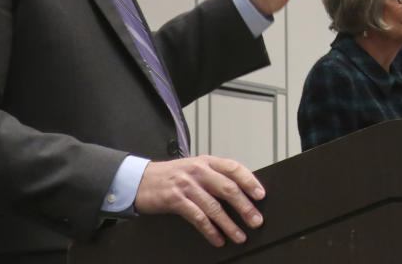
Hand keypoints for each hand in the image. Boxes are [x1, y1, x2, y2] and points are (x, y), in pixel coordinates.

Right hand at [134, 156, 265, 246]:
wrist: (140, 180)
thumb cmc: (171, 176)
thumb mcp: (195, 169)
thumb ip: (215, 176)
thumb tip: (241, 192)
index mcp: (207, 161)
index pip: (234, 168)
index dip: (250, 181)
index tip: (261, 195)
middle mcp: (198, 170)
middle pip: (228, 189)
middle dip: (245, 207)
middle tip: (256, 220)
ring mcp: (187, 185)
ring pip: (214, 207)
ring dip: (229, 224)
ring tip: (239, 236)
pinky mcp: (175, 200)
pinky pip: (197, 217)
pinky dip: (210, 230)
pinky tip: (218, 238)